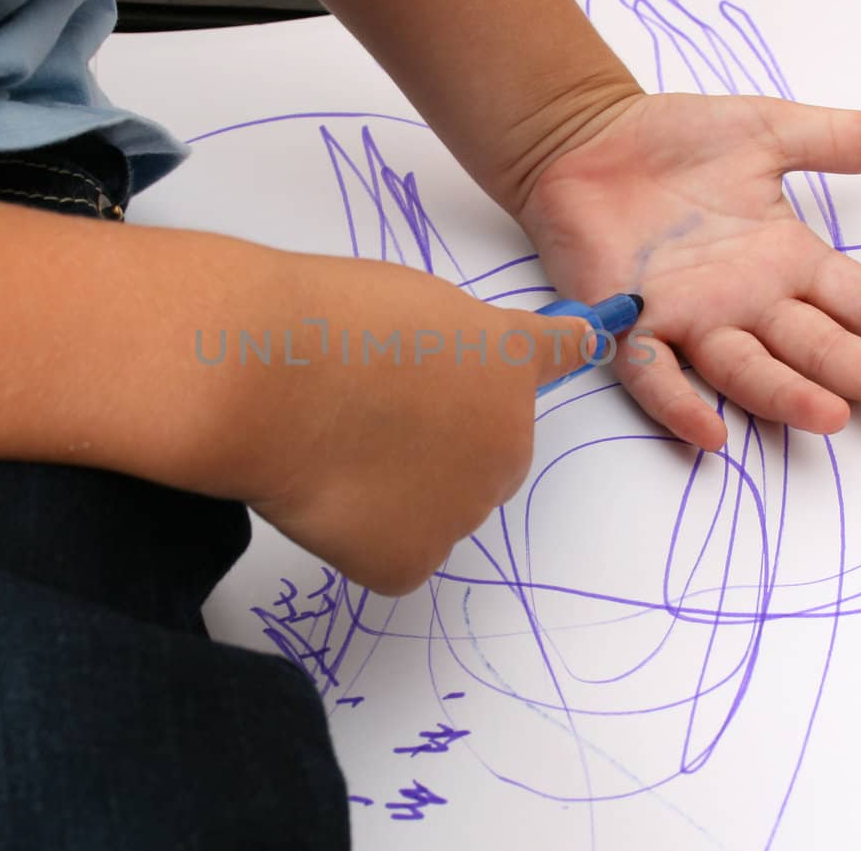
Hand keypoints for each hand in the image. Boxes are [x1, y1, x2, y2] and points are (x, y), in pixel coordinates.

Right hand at [228, 254, 591, 594]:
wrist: (269, 377)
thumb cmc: (322, 322)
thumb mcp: (408, 300)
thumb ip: (446, 342)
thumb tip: (432, 382)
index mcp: (507, 360)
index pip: (560, 353)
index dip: (562, 350)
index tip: (591, 340)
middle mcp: (507, 440)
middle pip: (486, 456)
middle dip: (439, 444)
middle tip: (366, 417)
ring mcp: (466, 508)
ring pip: (435, 510)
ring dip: (395, 492)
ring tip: (331, 446)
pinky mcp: (413, 560)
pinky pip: (391, 557)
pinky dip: (357, 538)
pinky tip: (323, 495)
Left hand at [515, 92, 860, 450]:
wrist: (584, 137)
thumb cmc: (671, 141)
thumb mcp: (770, 131)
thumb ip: (842, 140)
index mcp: (785, 261)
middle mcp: (746, 301)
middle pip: (819, 346)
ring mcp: (690, 317)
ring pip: (748, 369)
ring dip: (788, 396)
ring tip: (832, 415)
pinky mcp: (629, 319)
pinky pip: (655, 372)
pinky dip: (678, 404)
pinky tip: (709, 434)